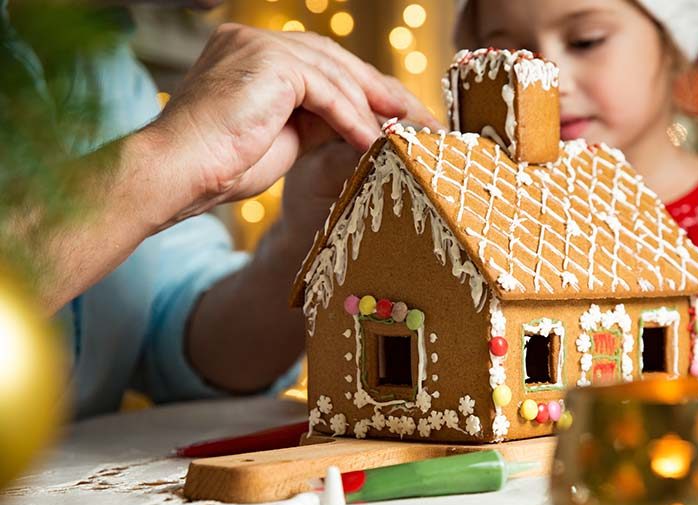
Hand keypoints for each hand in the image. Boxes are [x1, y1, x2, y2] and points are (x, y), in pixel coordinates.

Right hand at [146, 25, 416, 227]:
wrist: (177, 174)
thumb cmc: (221, 165)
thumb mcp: (284, 136)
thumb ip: (318, 119)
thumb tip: (363, 122)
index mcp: (254, 52)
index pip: (324, 66)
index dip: (366, 92)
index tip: (402, 118)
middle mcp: (255, 40)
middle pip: (337, 63)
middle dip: (382, 95)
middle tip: (421, 121)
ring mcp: (259, 44)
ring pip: (336, 75)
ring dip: (373, 109)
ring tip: (405, 136)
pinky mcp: (268, 60)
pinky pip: (326, 91)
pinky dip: (352, 118)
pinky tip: (372, 142)